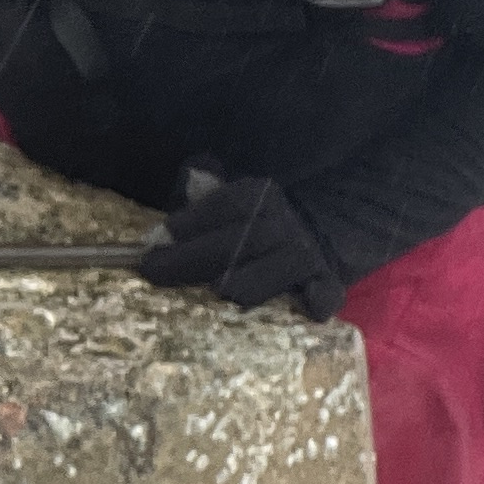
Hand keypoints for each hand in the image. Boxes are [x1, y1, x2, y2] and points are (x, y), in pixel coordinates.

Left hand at [138, 168, 345, 320]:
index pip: (226, 205)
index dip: (191, 221)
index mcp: (260, 197)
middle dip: (197, 256)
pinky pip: (327, 292)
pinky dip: (320, 299)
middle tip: (157, 271)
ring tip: (221, 290)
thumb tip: (189, 175)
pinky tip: (309, 308)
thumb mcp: (228, 200)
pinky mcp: (328, 284)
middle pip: (244, 238)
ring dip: (253, 278)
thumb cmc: (252, 226)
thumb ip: (202, 188)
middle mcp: (284, 223)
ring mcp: (307, 255)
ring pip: (284, 264)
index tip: (155, 240)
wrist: (318, 235)